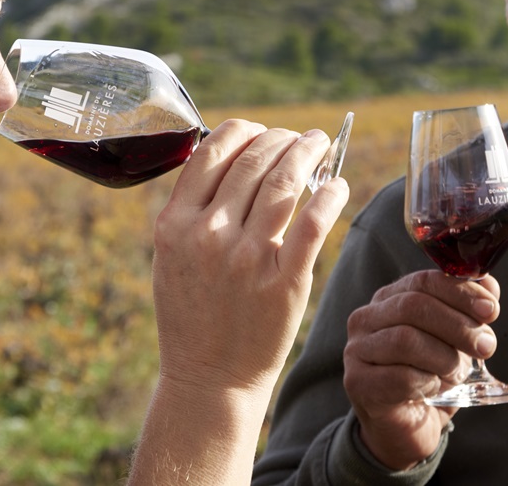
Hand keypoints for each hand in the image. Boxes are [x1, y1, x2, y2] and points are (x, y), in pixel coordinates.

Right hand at [153, 119, 348, 395]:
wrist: (209, 377)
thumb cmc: (191, 314)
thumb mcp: (170, 257)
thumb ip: (191, 211)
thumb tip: (233, 160)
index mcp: (175, 224)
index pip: (213, 151)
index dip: (244, 131)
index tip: (261, 132)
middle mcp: (208, 235)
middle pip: (253, 160)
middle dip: (282, 139)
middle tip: (299, 138)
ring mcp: (246, 258)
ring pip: (283, 182)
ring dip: (307, 153)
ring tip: (320, 145)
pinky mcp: (283, 281)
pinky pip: (313, 223)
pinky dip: (329, 195)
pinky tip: (337, 184)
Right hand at [343, 270, 500, 469]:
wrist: (406, 428)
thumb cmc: (430, 377)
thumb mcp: (454, 342)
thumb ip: (469, 311)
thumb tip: (489, 287)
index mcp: (388, 299)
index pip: (423, 281)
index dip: (460, 292)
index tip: (491, 311)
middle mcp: (366, 318)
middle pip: (414, 306)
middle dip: (458, 325)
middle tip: (486, 346)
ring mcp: (357, 350)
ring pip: (406, 339)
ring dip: (444, 357)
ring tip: (456, 372)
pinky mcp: (358, 382)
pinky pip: (400, 377)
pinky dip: (428, 382)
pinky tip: (434, 388)